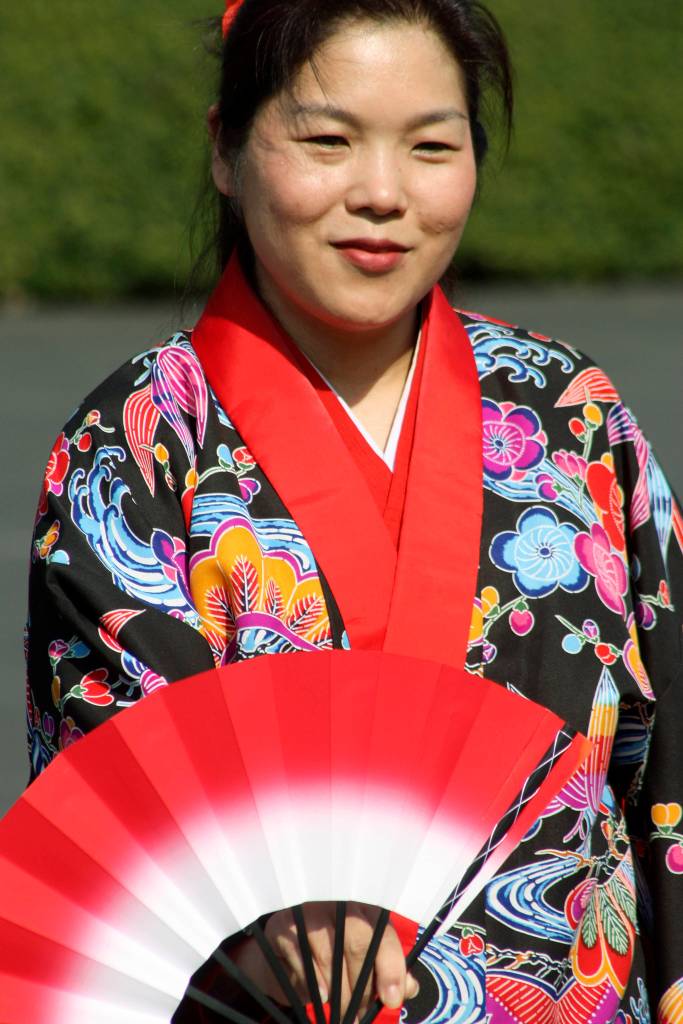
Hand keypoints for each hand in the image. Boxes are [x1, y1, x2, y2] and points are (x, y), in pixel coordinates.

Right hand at [233, 901, 418, 1019]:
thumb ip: (386, 972)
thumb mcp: (362, 964)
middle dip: (362, 987)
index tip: (392, 999)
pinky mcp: (283, 925)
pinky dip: (312, 978)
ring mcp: (310, 909)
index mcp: (365, 908)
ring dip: (338, 990)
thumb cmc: (331, 957)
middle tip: (360, 1016)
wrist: (285, 953)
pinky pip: (299, 953)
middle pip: (358, 942)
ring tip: (343, 1013)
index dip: (391, 968)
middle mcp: (339, 902)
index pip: (384, 934)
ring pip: (329, 952)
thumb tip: (409, 987)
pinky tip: (322, 995)